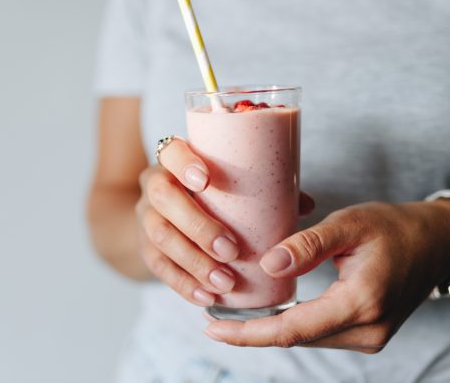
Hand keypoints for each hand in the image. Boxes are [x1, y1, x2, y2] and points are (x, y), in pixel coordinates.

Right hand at [136, 138, 316, 306]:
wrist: (168, 215)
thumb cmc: (212, 194)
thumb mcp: (231, 185)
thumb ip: (264, 189)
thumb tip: (304, 204)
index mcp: (174, 161)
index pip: (171, 152)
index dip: (184, 164)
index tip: (206, 181)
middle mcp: (155, 185)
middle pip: (163, 198)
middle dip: (197, 226)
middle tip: (231, 250)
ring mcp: (146, 217)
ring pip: (160, 237)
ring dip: (195, 262)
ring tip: (226, 282)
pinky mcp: (145, 248)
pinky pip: (158, 267)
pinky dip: (184, 284)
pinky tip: (207, 297)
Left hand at [204, 201, 449, 351]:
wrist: (437, 243)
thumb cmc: (395, 227)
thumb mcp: (351, 224)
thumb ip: (309, 245)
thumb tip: (268, 265)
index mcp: (362, 302)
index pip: (293, 329)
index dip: (249, 332)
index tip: (213, 327)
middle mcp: (368, 330)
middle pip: (296, 338)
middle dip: (252, 332)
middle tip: (212, 315)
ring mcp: (371, 337)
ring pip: (307, 338)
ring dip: (270, 330)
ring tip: (233, 314)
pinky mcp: (368, 334)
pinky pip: (321, 334)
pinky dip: (292, 326)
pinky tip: (269, 314)